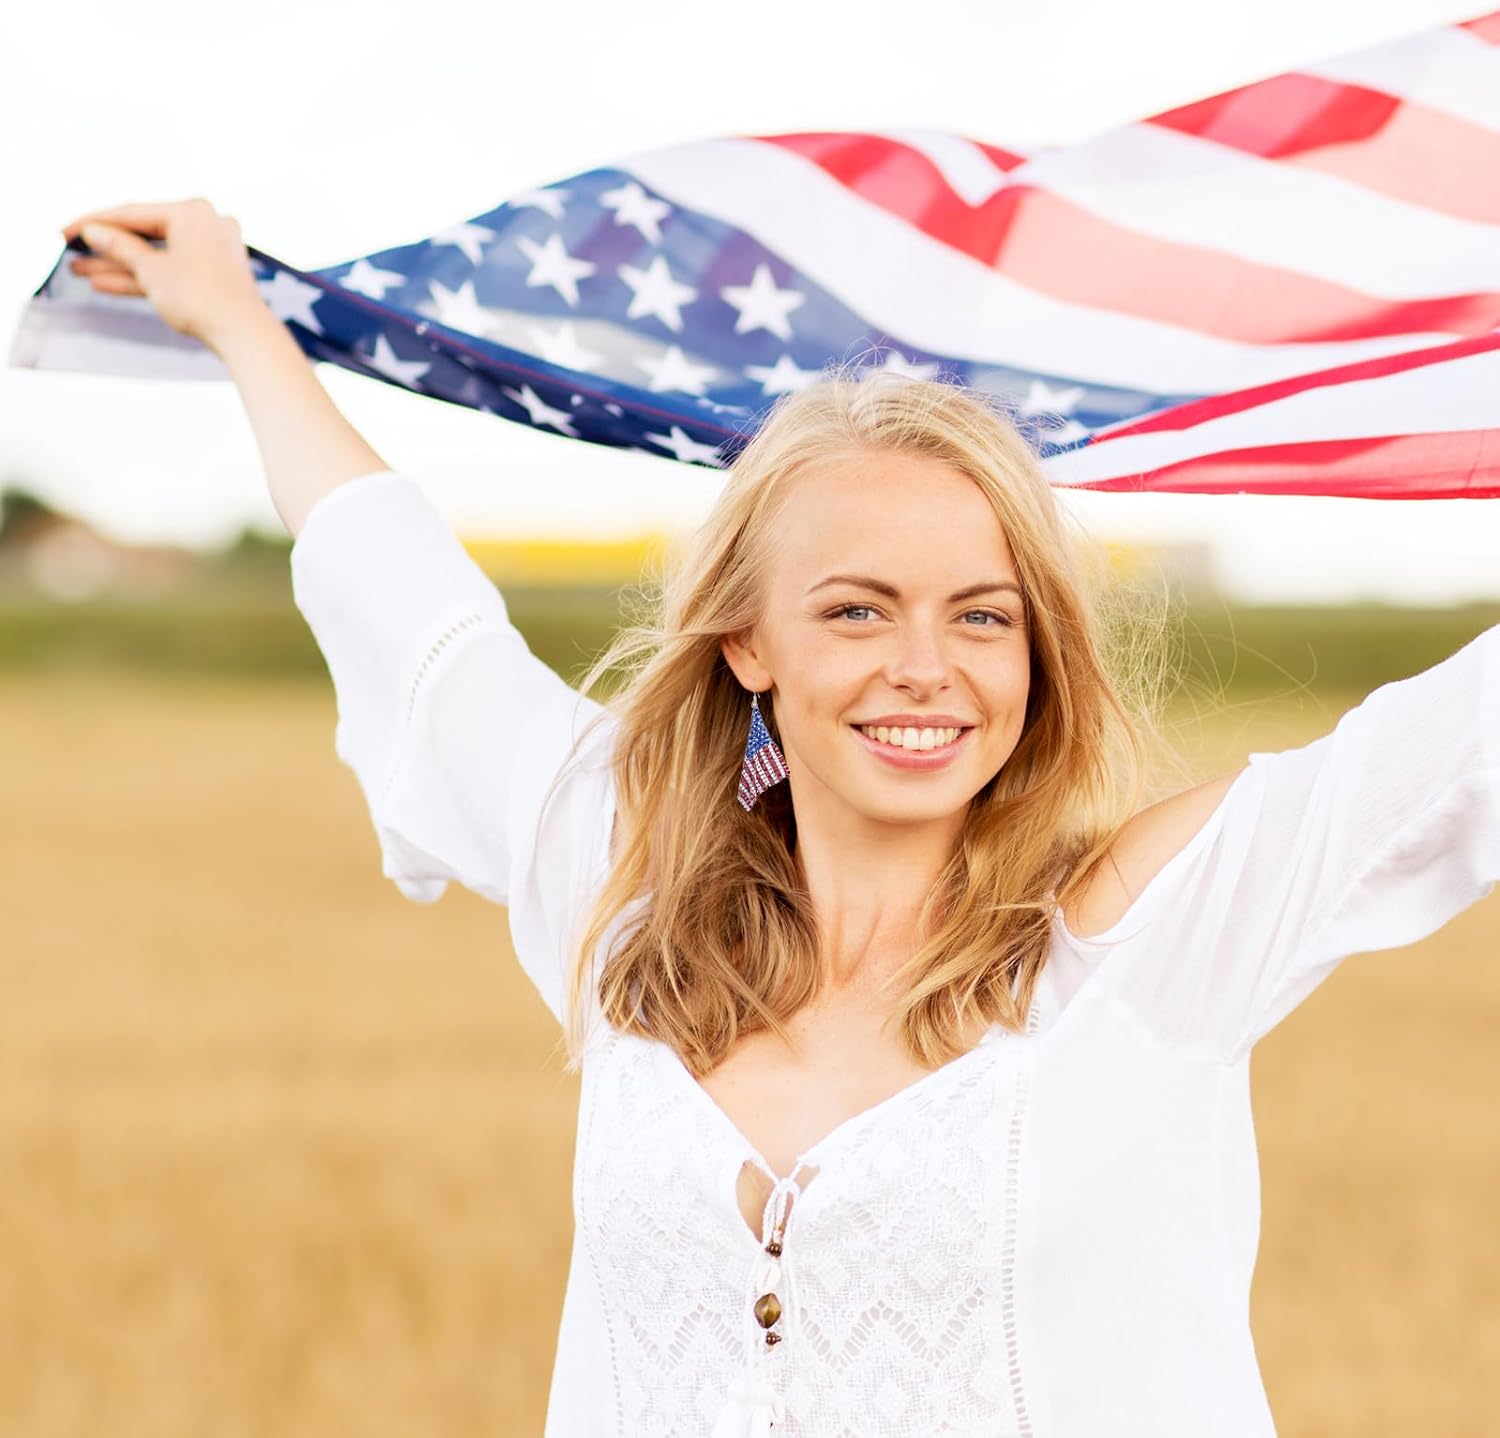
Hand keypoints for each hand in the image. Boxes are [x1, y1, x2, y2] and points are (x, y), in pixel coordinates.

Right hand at [60, 197, 270, 351]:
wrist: (244, 335)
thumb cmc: (203, 298)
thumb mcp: (151, 270)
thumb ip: (120, 248)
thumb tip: (95, 232)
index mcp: (192, 211)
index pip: (132, 213)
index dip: (94, 223)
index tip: (65, 232)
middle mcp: (206, 225)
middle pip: (144, 234)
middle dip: (106, 246)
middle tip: (72, 250)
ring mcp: (211, 251)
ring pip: (155, 255)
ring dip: (118, 264)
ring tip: (80, 270)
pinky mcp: (213, 275)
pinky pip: (171, 270)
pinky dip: (143, 277)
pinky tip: (105, 283)